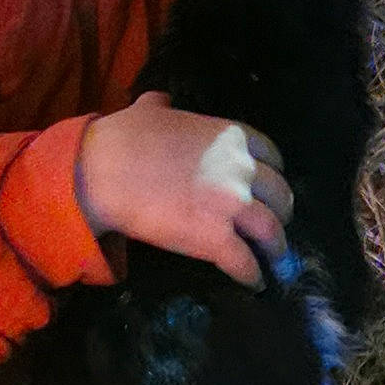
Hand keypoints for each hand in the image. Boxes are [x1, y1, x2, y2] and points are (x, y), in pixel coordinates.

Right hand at [75, 91, 293, 288]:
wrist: (104, 172)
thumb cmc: (124, 137)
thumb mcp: (149, 110)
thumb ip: (163, 105)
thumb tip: (161, 101)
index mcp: (231, 136)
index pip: (272, 156)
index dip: (274, 174)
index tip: (269, 187)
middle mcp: (241, 169)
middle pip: (279, 195)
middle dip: (280, 212)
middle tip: (273, 225)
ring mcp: (232, 206)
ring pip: (272, 232)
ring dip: (276, 248)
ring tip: (274, 260)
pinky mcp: (216, 240)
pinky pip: (245, 263)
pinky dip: (253, 276)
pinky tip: (255, 283)